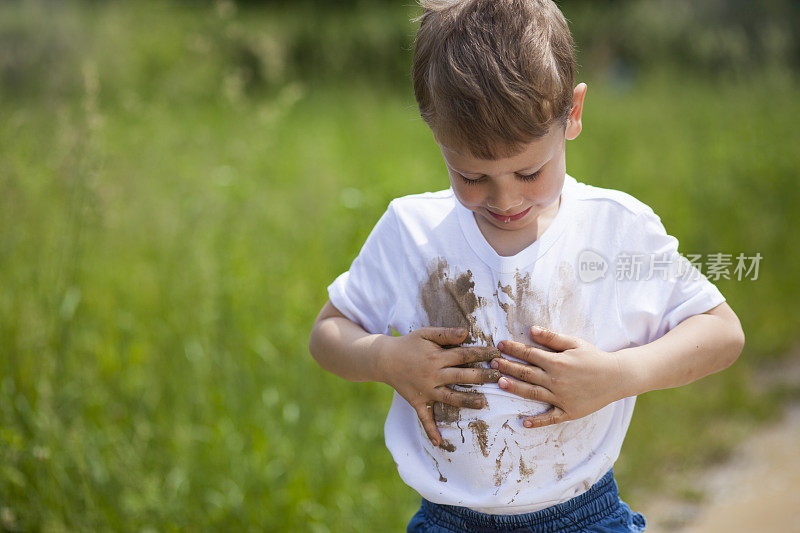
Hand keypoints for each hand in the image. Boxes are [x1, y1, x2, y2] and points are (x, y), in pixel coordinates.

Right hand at [378, 327, 500, 445]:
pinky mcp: (418, 402)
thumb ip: (446, 334)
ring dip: (467, 402)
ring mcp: (426, 391)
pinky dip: (431, 430)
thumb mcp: (425, 333)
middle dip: (482, 376)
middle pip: (462, 376)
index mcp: (436, 358)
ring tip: (483, 403)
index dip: (482, 353)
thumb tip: (466, 332)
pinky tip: (440, 442)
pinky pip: (425, 418)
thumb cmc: (408, 344)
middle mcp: (433, 375)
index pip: (464, 355)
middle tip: (500, 377)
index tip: (497, 353)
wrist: (384, 359)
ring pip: (450, 398)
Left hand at [491, 326, 627, 427]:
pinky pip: (550, 417)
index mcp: (557, 362)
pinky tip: (524, 423)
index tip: (500, 345)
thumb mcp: (575, 343)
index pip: (529, 354)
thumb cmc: (594, 357)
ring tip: (500, 383)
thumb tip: (531, 330)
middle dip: (507, 367)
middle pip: (526, 373)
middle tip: (492, 363)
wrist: (616, 377)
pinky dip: (538, 421)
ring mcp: (561, 397)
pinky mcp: (568, 411)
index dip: (513, 349)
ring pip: (532, 393)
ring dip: (515, 388)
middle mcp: (556, 380)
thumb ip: (552, 338)